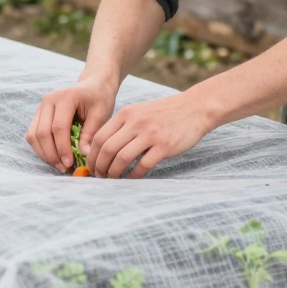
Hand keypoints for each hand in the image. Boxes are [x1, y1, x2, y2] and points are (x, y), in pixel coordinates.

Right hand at [26, 78, 116, 172]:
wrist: (93, 86)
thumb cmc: (99, 99)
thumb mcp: (101, 115)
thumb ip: (90, 134)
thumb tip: (84, 156)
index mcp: (65, 97)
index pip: (58, 127)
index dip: (62, 148)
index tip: (70, 164)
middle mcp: (48, 100)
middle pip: (42, 133)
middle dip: (52, 154)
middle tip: (65, 169)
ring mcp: (41, 107)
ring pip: (33, 136)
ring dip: (44, 154)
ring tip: (60, 166)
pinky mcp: (38, 115)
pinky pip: (33, 135)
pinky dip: (41, 149)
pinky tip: (55, 158)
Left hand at [85, 90, 214, 178]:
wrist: (195, 108)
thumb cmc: (165, 114)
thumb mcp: (140, 112)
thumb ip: (123, 126)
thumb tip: (103, 149)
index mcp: (126, 114)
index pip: (99, 137)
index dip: (92, 155)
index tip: (91, 166)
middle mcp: (136, 122)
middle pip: (107, 149)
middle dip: (99, 166)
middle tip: (99, 176)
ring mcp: (150, 134)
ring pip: (122, 158)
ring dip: (113, 173)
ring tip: (112, 179)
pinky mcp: (164, 146)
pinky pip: (142, 165)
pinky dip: (133, 175)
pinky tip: (131, 179)